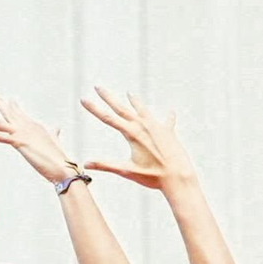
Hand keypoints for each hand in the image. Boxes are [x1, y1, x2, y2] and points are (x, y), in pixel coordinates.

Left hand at [0, 93, 77, 184]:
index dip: (12, 106)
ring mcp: (20, 133)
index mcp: (33, 126)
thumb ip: (53, 132)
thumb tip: (57, 127)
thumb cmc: (58, 157)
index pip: (20, 113)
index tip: (7, 99)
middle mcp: (25, 126)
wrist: (61, 166)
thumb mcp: (54, 140)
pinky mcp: (17, 142)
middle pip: (7, 111)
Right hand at [78, 88, 195, 189]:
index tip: (83, 99)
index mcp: (132, 133)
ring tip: (130, 93)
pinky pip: (167, 120)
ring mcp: (157, 126)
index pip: (108, 118)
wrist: (179, 176)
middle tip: (98, 86)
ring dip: (135, 102)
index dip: (94, 108)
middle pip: (122, 108)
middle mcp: (143, 125)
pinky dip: (167, 116)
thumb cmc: (153, 176)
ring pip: (143, 110)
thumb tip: (86, 164)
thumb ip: (106, 165)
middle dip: (109, 97)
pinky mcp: (169, 131)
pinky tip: (170, 111)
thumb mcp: (127, 170)